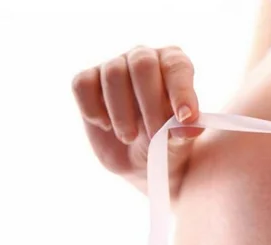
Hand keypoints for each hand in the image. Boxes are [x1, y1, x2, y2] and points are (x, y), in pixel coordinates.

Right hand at [72, 45, 200, 195]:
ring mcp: (114, 67)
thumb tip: (188, 125)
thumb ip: (185, 131)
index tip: (185, 118)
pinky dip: (93, 109)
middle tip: (155, 135)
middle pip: (143, 64)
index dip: (181, 91)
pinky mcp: (87, 83)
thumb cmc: (167, 144)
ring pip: (113, 74)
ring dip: (122, 113)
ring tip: (130, 137)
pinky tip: (106, 126)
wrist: (141, 162)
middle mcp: (144, 58)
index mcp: (173, 65)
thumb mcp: (180, 142)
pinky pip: (82, 85)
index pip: (177, 67)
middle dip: (150, 103)